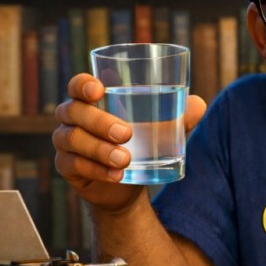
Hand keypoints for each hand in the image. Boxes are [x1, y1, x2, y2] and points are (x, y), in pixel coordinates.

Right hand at [53, 73, 206, 211]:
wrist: (129, 181)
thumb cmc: (144, 142)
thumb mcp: (164, 128)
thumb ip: (180, 115)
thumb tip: (199, 105)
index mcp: (92, 100)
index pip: (78, 85)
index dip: (82, 84)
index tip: (98, 90)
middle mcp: (73, 117)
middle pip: (74, 111)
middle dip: (98, 121)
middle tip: (126, 133)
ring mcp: (66, 142)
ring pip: (73, 139)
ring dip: (99, 149)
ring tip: (126, 160)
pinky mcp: (66, 166)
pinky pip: (74, 165)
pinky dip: (97, 170)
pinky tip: (118, 175)